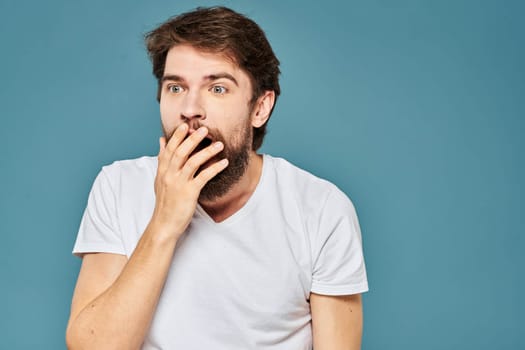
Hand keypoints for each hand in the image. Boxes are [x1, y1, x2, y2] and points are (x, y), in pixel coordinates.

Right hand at [151, 123, 227, 238]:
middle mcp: (169, 175)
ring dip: (207, 151)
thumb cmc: (165, 201)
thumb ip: (162, 159)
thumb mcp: (160, 179)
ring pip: (193, 162)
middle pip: (180, 152)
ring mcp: (179, 183)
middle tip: (204, 129)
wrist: (164, 224)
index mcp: (162, 170)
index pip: (169, 149)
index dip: (177, 136)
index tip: (186, 125)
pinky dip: (215, 168)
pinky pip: (203, 177)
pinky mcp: (189, 193)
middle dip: (192, 139)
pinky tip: (224, 163)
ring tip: (219, 144)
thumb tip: (161, 140)